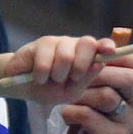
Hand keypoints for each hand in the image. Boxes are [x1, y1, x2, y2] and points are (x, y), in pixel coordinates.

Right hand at [1, 35, 116, 104]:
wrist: (22, 88)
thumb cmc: (49, 90)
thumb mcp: (70, 92)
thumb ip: (86, 79)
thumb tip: (100, 64)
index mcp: (86, 57)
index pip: (102, 45)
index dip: (107, 46)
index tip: (110, 51)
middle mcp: (74, 45)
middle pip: (88, 43)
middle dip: (81, 65)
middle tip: (71, 78)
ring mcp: (57, 41)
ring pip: (66, 55)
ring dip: (57, 74)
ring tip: (50, 80)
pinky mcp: (39, 44)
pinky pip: (44, 60)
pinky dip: (41, 75)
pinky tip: (38, 78)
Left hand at [49, 55, 132, 133]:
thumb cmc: (84, 114)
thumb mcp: (93, 86)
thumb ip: (101, 66)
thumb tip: (105, 43)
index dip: (114, 56)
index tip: (91, 58)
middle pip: (129, 79)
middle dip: (97, 74)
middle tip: (74, 77)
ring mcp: (130, 125)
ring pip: (107, 96)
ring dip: (81, 94)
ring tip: (68, 98)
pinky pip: (90, 115)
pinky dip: (71, 111)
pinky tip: (64, 115)